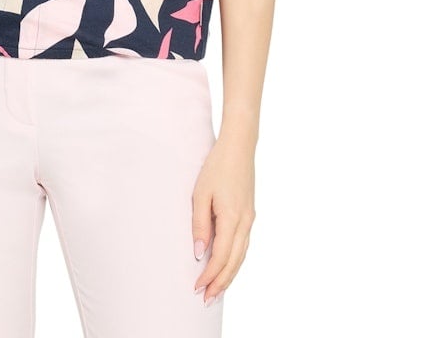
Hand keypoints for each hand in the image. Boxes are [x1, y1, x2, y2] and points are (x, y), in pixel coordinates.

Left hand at [191, 136, 255, 301]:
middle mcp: (245, 222)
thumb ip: (200, 224)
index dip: (209, 275)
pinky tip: (227, 265)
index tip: (197, 288)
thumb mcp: (201, 194)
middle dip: (221, 283)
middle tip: (207, 299)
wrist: (239, 147)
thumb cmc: (217, 167)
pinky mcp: (249, 214)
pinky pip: (244, 245)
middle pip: (234, 262)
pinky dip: (235, 260)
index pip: (221, 256)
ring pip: (241, 255)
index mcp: (232, 218)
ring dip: (229, 274)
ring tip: (216, 289)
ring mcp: (249, 219)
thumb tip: (200, 253)